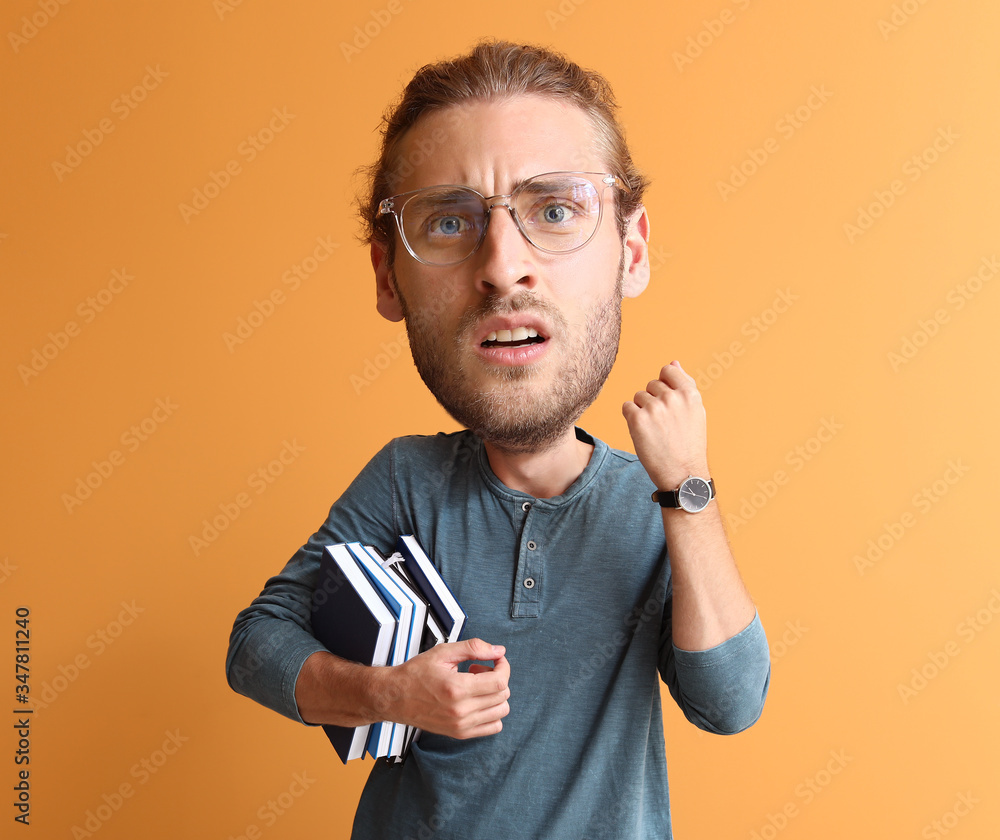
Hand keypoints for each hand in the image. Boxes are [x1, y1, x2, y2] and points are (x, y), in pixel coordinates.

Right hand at [374, 638, 510, 738]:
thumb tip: (498, 651)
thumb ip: (473, 648)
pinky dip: (492, 713)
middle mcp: (461, 711)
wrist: (395, 697)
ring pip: (501, 712)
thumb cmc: (416, 674)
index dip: (503, 667)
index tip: (496, 659)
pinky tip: (478, 700)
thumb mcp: (443, 653)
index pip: (499, 682)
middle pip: (502, 696)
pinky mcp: (460, 734)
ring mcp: (461, 726)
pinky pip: (493, 727)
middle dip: (497, 678)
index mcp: (457, 689)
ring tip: (477, 685)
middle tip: (479, 670)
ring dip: (495, 695)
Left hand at [622, 361, 709, 490]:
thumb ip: (684, 385)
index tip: (668, 404)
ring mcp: (654, 408)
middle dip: (653, 400)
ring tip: (655, 430)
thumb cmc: (688, 443)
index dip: (664, 386)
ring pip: (638, 397)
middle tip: (664, 424)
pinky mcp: (638, 419)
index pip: (667, 371)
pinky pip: (627, 407)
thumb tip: (673, 362)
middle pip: (651, 385)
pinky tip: (644, 433)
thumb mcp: (695, 411)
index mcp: (690, 393)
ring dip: (642, 411)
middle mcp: (672, 397)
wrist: (682, 474)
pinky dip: (631, 419)